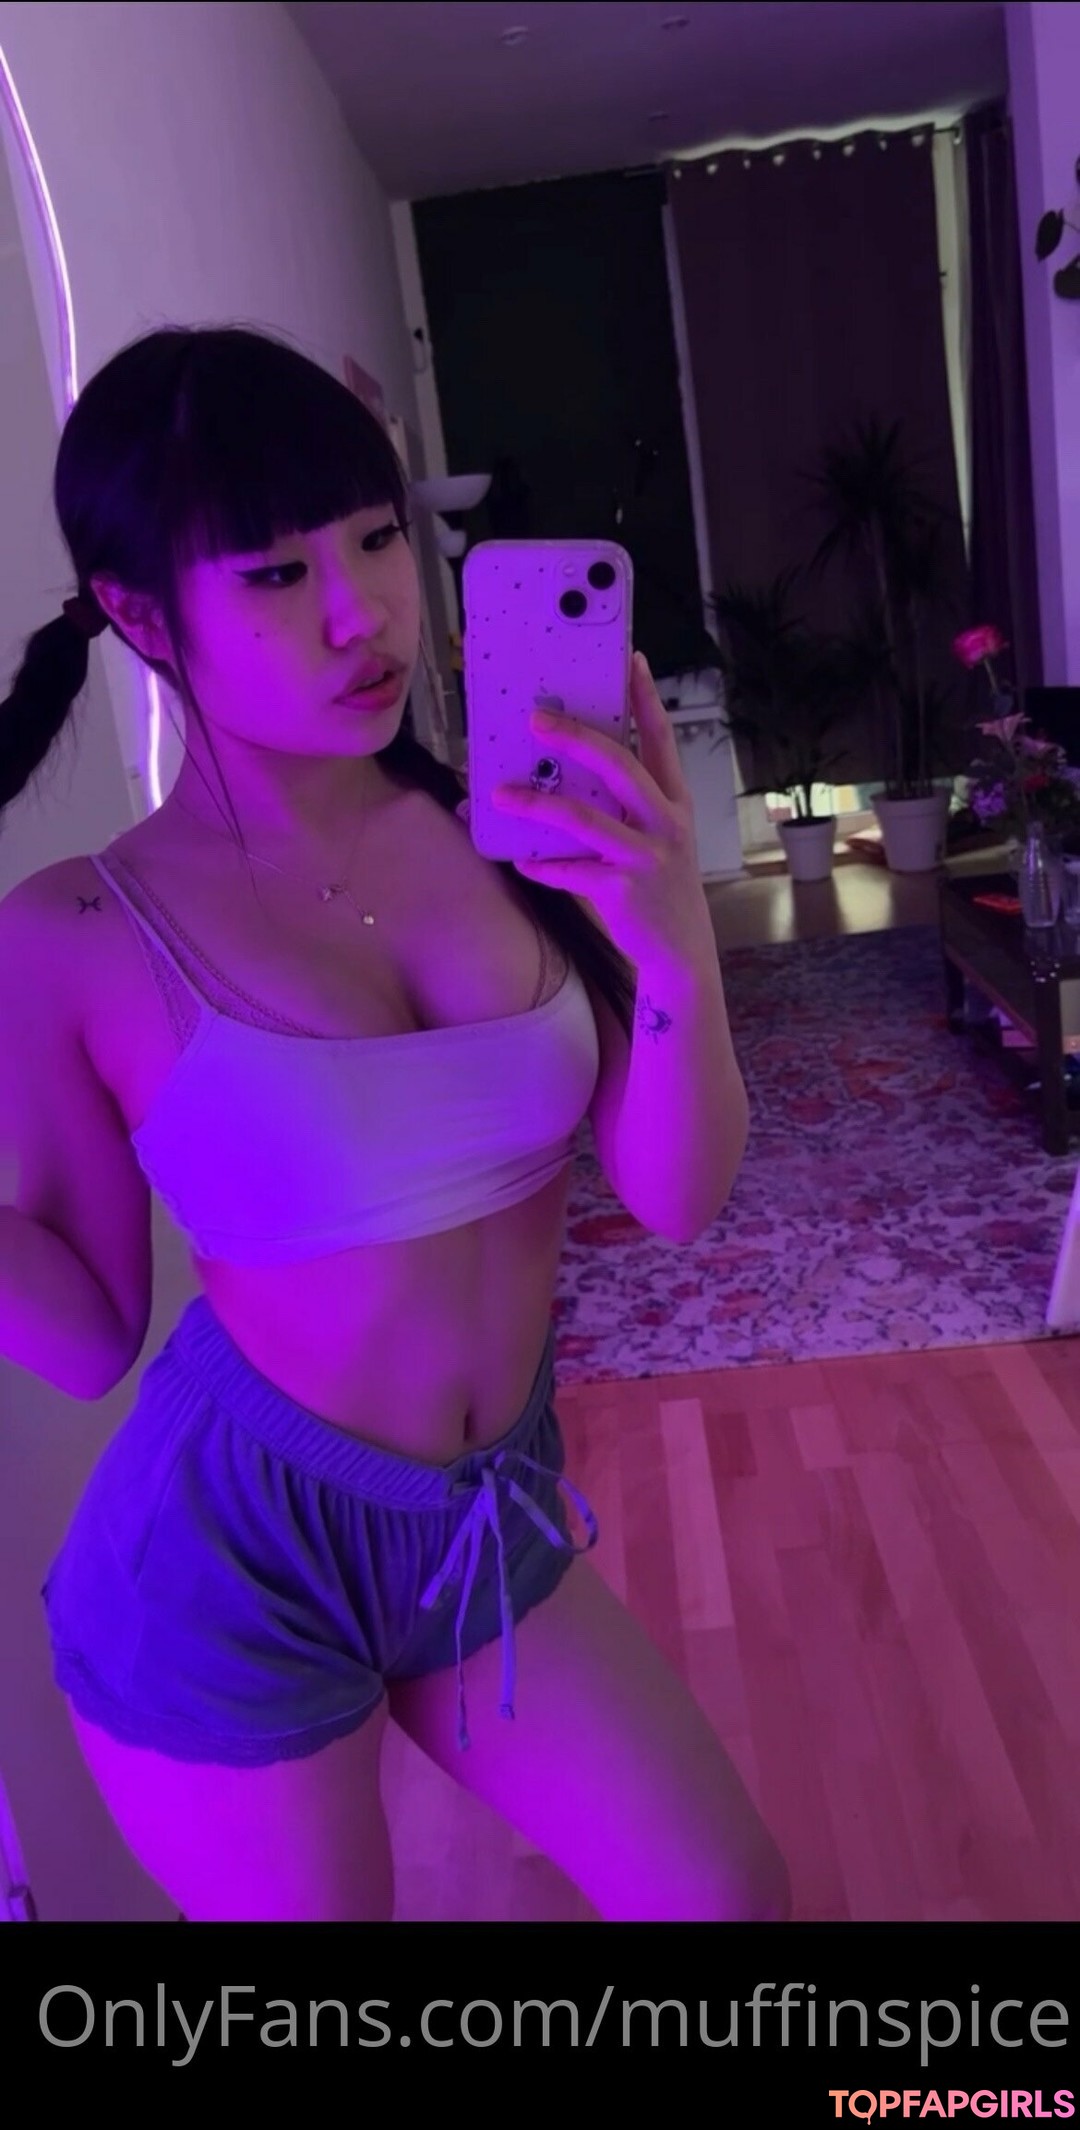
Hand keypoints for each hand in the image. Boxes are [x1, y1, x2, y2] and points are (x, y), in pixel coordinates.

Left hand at [492, 652, 715, 975]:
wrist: (683, 952)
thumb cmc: (660, 887)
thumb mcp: (655, 840)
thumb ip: (623, 809)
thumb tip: (563, 778)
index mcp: (673, 803)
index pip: (661, 740)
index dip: (646, 699)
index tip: (630, 661)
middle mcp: (665, 823)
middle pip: (620, 767)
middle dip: (576, 738)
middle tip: (535, 719)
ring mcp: (647, 858)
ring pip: (586, 820)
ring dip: (538, 806)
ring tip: (500, 794)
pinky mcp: (625, 892)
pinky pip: (573, 872)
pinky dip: (543, 866)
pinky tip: (520, 861)